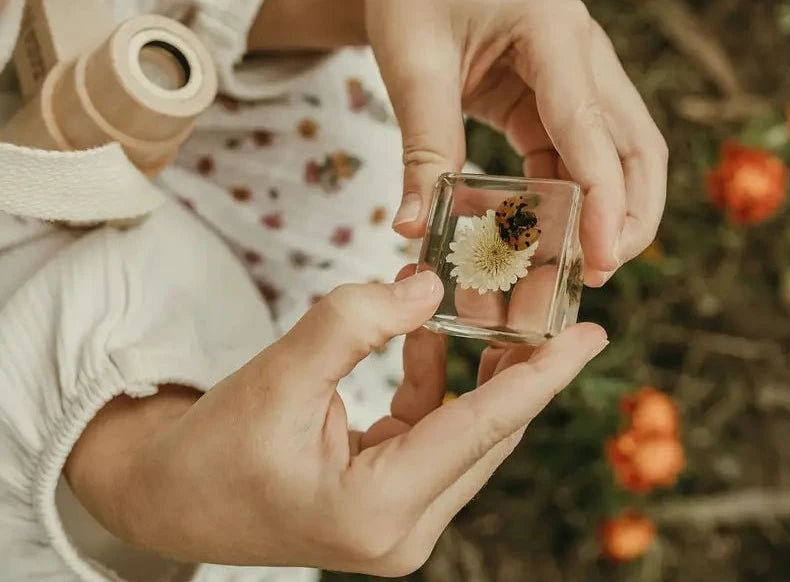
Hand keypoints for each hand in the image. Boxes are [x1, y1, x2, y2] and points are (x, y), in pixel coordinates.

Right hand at [65, 271, 606, 575]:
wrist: (167, 499)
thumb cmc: (210, 450)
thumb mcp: (278, 375)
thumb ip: (355, 322)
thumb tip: (428, 286)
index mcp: (379, 510)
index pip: (484, 429)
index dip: (543, 375)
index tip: (593, 336)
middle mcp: (403, 531)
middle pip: (487, 433)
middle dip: (517, 363)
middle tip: (546, 302)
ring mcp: (400, 524)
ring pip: (467, 433)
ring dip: (477, 370)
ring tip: (489, 305)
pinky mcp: (391, 504)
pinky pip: (436, 434)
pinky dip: (437, 384)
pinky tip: (428, 334)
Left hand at [362, 0, 666, 284]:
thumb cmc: (412, 2)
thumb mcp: (412, 70)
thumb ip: (423, 148)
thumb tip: (414, 228)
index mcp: (553, 31)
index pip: (591, 127)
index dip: (602, 199)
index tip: (600, 259)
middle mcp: (584, 53)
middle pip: (634, 147)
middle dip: (628, 216)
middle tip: (600, 274)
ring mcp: (581, 77)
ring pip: (621, 158)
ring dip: (610, 215)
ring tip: (584, 271)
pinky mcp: (563, 101)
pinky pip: (581, 159)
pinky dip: (573, 203)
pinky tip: (552, 241)